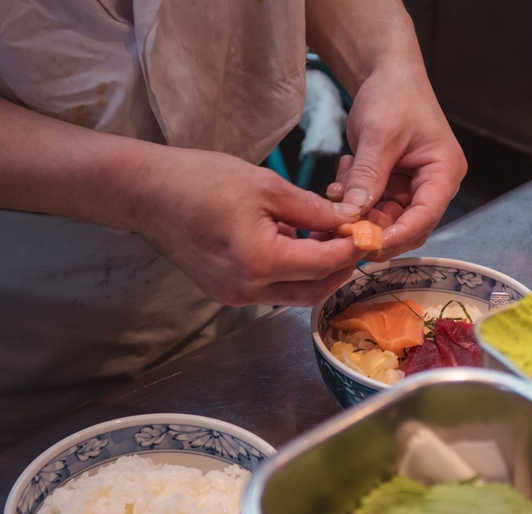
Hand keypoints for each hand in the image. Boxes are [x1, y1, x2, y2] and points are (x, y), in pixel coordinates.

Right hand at [134, 146, 365, 305]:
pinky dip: (291, 272)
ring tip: (324, 237)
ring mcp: (234, 296)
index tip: (366, 232)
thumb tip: (348, 218)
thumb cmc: (201, 180)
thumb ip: (313, 208)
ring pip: (294, 294)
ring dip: (316, 272)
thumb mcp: (266, 185)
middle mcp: (248, 289)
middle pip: (314, 289)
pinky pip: (272, 290)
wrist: (146, 193)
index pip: (324, 263)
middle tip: (351, 239)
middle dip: (339, 267)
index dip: (351, 248)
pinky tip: (292, 242)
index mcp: (260, 261)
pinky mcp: (225, 293)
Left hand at [326, 62, 467, 260]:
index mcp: (444, 171)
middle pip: (409, 226)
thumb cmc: (393, 95)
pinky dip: (354, 202)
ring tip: (337, 193)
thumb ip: (368, 176)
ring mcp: (412, 188)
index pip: (427, 215)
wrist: (385, 74)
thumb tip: (354, 214)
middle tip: (342, 231)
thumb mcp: (379, 135)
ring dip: (360, 215)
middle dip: (375, 229)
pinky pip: (373, 207)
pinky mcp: (393, 187)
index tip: (368, 243)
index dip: (399, 234)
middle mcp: (433, 185)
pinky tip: (341, 182)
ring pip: (387, 221)